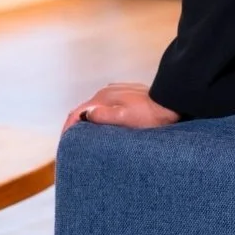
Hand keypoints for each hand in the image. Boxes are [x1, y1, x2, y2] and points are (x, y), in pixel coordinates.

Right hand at [61, 82, 179, 133]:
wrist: (170, 102)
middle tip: (70, 142)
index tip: (64, 142)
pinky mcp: (124, 94)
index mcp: (103, 98)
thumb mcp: (125, 118)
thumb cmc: (150, 114)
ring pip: (94, 107)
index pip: (77, 113)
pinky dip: (98, 116)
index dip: (68, 128)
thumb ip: (104, 115)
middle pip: (83, 109)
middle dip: (74, 125)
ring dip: (86, 120)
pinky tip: (103, 125)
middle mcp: (106, 92)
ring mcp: (116, 91)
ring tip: (84, 136)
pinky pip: (105, 106)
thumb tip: (85, 115)